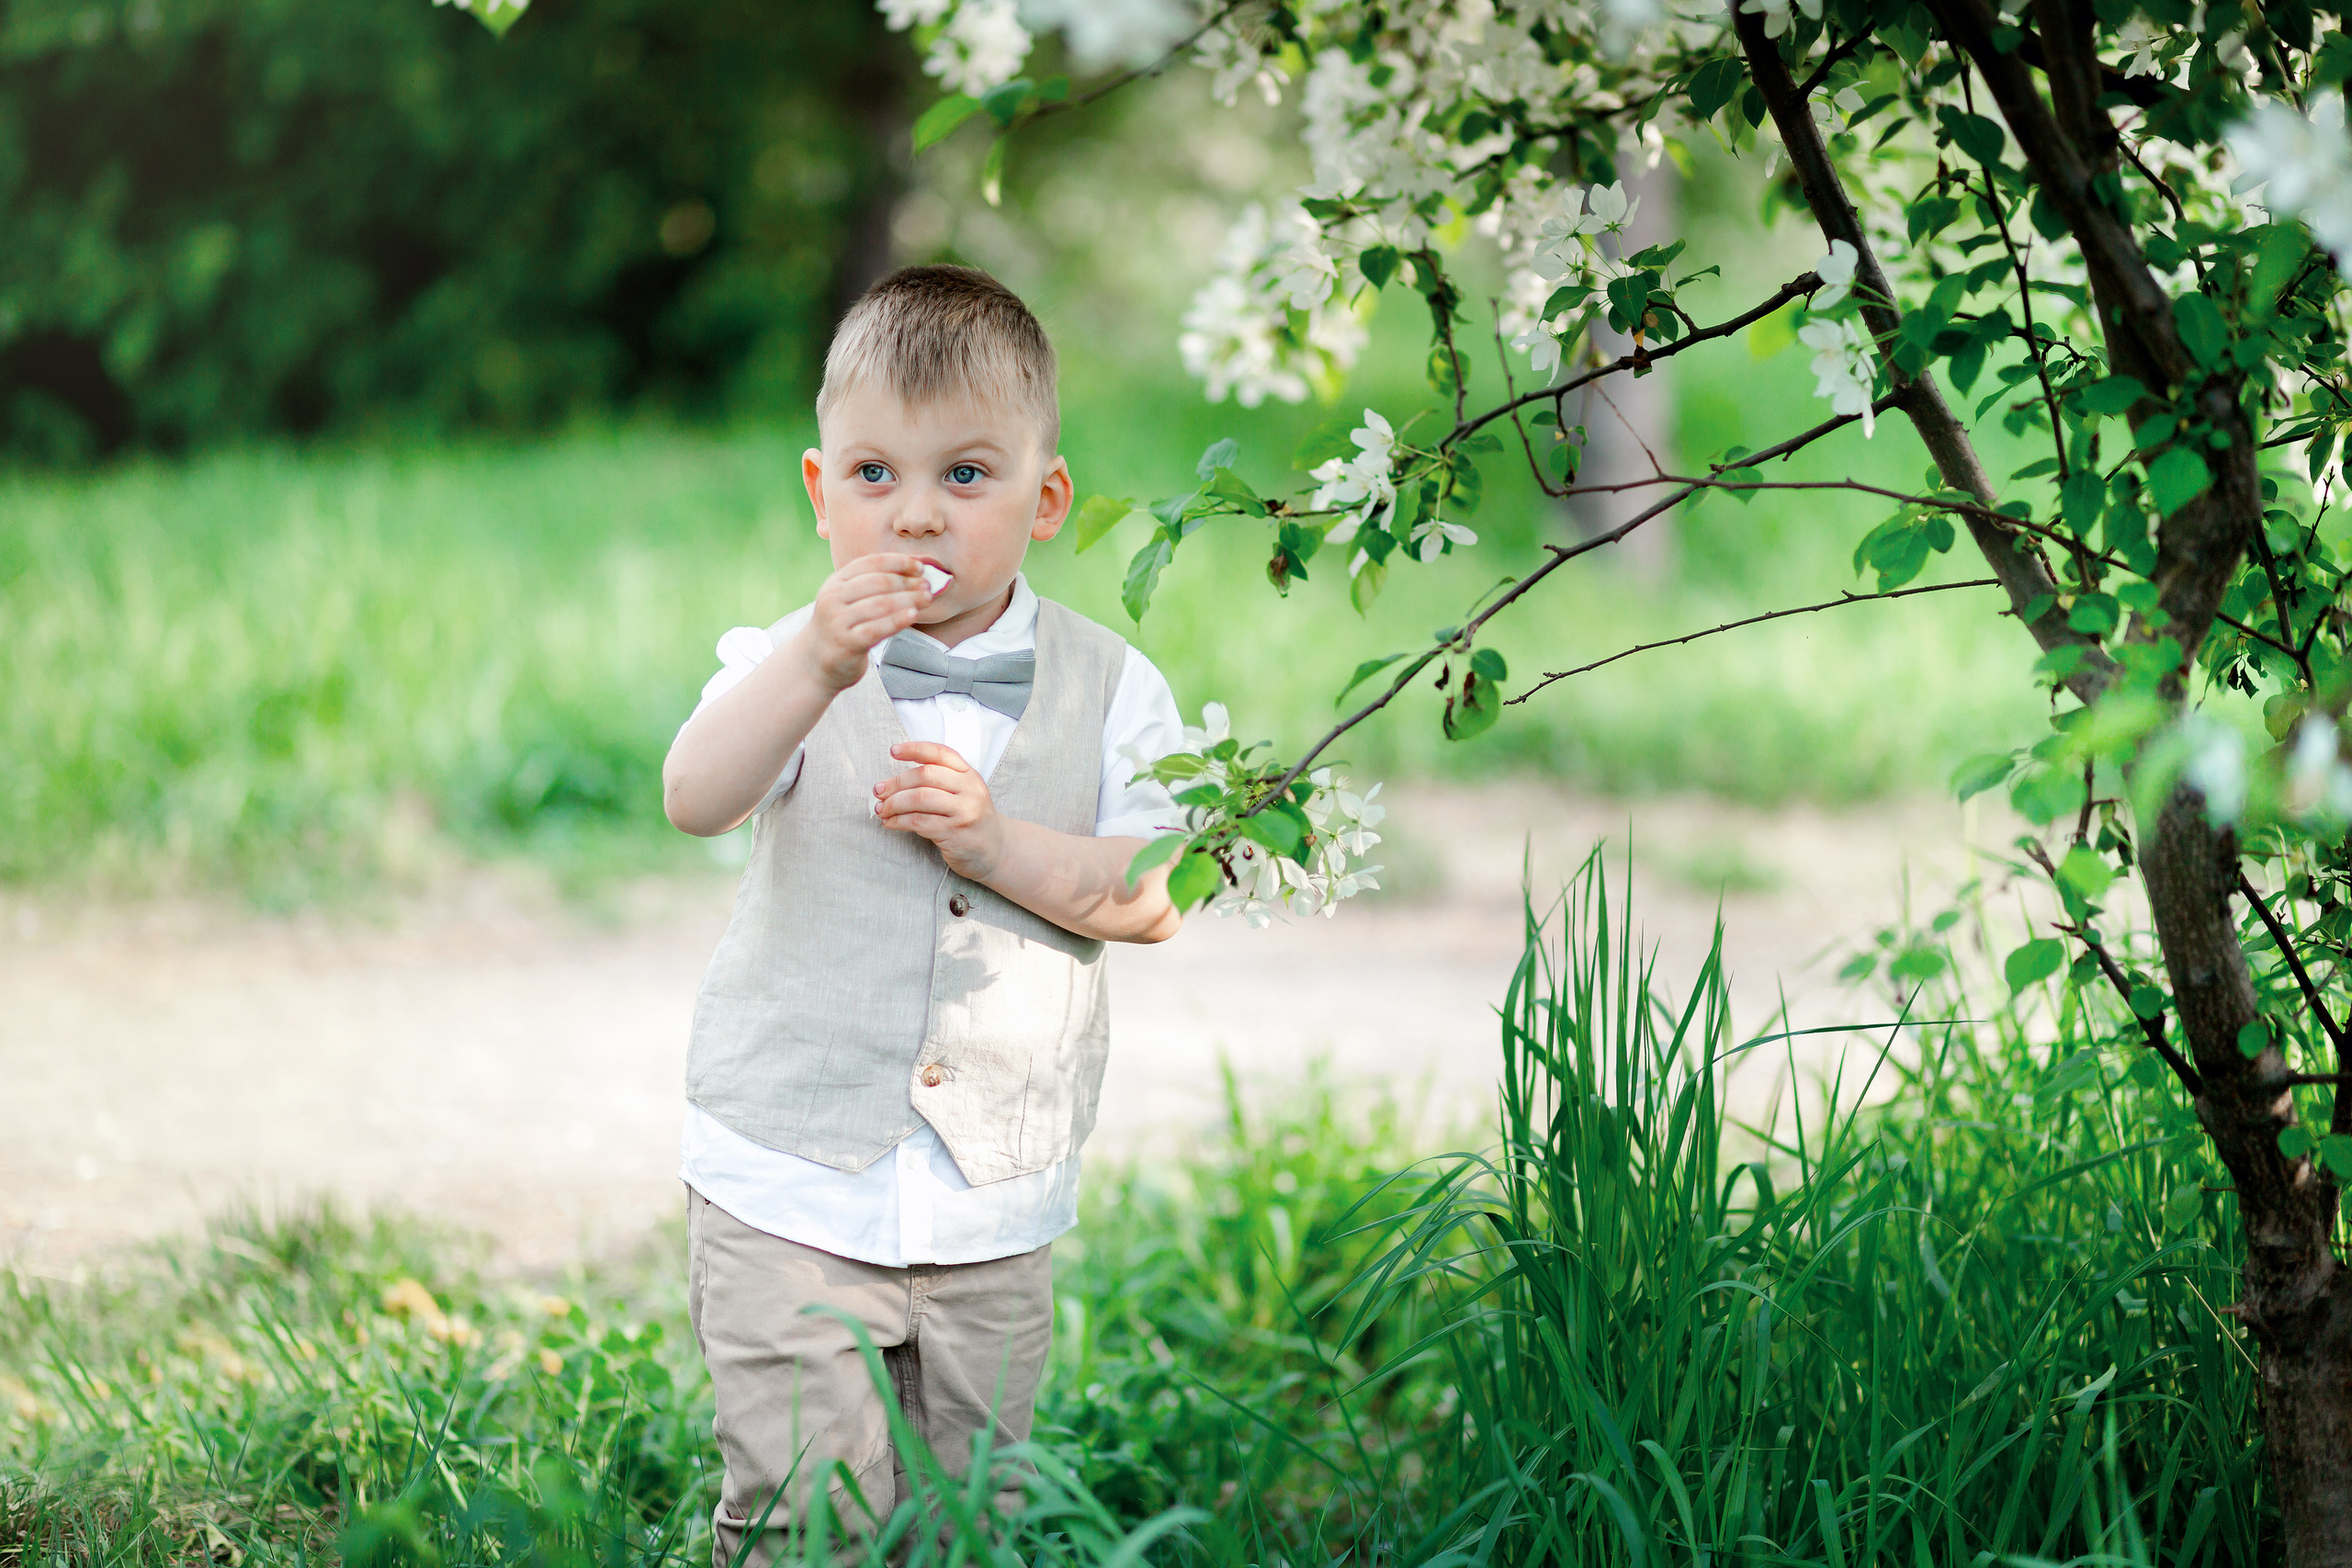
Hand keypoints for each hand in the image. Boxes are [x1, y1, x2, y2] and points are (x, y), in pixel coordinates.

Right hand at [794, 554, 930, 690]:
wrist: (816, 661)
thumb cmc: (844, 626)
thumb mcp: (851, 600)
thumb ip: (877, 584)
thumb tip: (920, 566)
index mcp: (836, 582)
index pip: (871, 563)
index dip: (899, 562)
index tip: (921, 567)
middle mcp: (833, 597)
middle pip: (878, 582)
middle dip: (907, 582)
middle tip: (928, 586)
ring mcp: (838, 620)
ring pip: (881, 604)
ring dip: (908, 599)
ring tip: (927, 599)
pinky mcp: (846, 643)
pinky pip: (877, 628)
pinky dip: (898, 620)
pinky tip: (913, 616)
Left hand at [873, 741, 1004, 879]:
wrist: (996, 850)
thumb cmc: (971, 820)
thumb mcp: (965, 793)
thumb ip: (941, 781)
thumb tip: (896, 781)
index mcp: (969, 775)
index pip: (940, 754)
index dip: (915, 749)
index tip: (893, 751)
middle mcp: (969, 790)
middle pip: (926, 775)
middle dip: (896, 782)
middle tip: (879, 791)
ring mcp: (964, 811)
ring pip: (920, 798)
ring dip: (893, 803)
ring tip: (881, 809)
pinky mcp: (954, 832)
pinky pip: (919, 822)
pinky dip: (899, 821)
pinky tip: (890, 823)